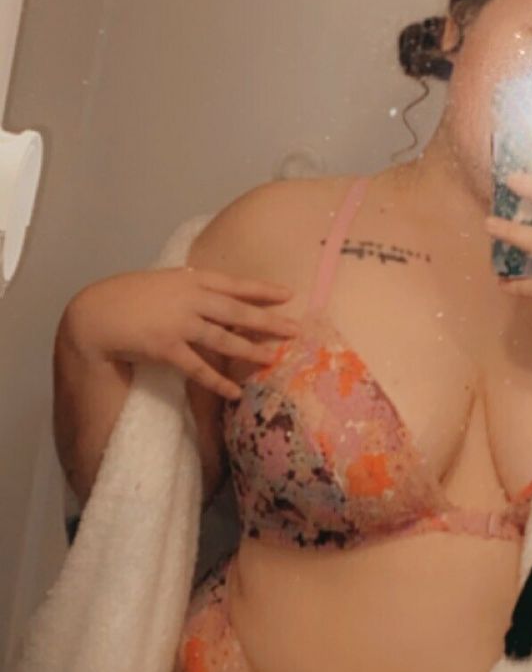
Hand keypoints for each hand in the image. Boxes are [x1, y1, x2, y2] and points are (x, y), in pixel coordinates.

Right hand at [63, 264, 301, 399]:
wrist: (96, 313)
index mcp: (189, 279)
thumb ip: (190, 289)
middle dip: (269, 321)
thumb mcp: (163, 283)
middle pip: (237, 311)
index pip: (234, 284)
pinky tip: (234, 392)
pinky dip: (217, 382)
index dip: (262, 290)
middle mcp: (189, 299)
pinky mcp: (166, 347)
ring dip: (249, 351)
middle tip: (296, 330)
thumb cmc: (128, 297)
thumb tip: (216, 297)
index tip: (289, 294)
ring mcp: (178, 323)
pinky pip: (198, 368)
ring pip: (223, 339)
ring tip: (272, 360)